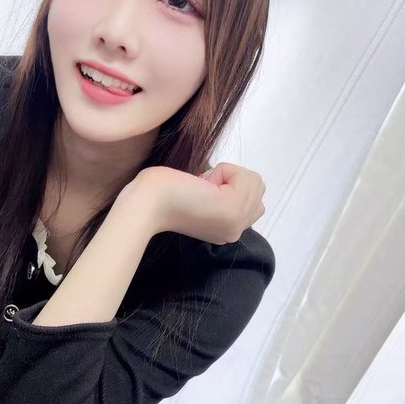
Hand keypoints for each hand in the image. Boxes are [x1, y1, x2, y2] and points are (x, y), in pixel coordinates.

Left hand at [135, 162, 265, 244]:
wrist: (145, 203)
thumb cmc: (162, 193)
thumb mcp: (202, 195)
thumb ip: (223, 193)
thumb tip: (236, 177)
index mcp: (226, 231)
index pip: (252, 199)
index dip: (229, 184)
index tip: (200, 192)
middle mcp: (235, 232)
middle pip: (258, 190)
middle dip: (233, 179)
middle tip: (201, 188)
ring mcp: (236, 223)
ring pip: (255, 182)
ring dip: (229, 174)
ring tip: (202, 187)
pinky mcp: (233, 209)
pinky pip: (247, 177)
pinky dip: (226, 170)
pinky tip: (203, 184)